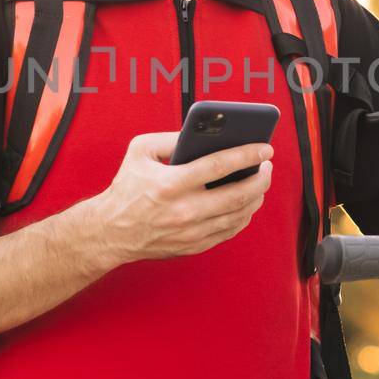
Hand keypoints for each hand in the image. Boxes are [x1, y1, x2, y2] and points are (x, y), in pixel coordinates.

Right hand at [88, 131, 274, 267]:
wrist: (110, 232)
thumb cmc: (126, 186)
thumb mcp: (140, 151)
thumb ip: (172, 137)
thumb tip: (206, 132)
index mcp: (171, 183)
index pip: (219, 166)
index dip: (247, 155)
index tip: (265, 147)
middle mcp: (184, 210)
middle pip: (238, 194)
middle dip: (261, 178)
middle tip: (268, 166)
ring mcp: (191, 232)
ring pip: (238, 215)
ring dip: (256, 197)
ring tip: (260, 181)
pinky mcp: (194, 246)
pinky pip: (229, 231)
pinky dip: (243, 216)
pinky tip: (247, 202)